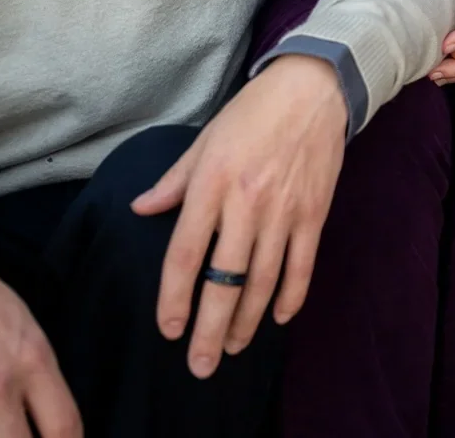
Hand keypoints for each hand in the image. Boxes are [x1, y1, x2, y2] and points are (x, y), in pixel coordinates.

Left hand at [132, 54, 345, 378]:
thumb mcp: (204, 139)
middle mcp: (246, 203)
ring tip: (232, 347)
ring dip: (246, 321)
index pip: (187, 253)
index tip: (170, 329)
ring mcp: (284, 211)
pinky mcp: (314, 214)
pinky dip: (290, 297)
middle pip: (225, 280)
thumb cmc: (252, 112)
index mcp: (212, 183)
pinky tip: (277, 319)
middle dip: (210, 328)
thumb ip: (174, 181)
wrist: (314, 89)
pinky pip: (301, 266)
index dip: (175, 297)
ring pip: (263, 281)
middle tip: (200, 365)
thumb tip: (140, 210)